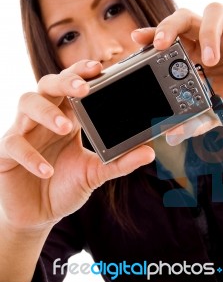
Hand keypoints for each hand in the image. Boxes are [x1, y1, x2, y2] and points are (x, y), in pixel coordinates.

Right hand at [0, 60, 153, 231]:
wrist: (40, 213)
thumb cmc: (65, 185)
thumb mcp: (95, 172)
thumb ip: (119, 162)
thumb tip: (149, 152)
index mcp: (66, 115)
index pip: (71, 84)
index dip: (81, 72)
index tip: (98, 68)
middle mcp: (44, 117)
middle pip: (48, 84)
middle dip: (64, 81)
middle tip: (83, 89)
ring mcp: (24, 132)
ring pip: (26, 103)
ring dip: (47, 112)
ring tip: (66, 127)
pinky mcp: (7, 153)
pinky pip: (14, 144)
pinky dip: (31, 155)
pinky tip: (48, 170)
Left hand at [132, 3, 222, 144]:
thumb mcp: (221, 113)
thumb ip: (198, 121)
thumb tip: (172, 135)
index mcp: (196, 56)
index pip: (171, 38)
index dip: (154, 33)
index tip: (137, 38)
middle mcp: (212, 39)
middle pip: (185, 16)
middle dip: (169, 25)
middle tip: (162, 44)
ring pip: (215, 10)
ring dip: (208, 34)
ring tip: (210, 61)